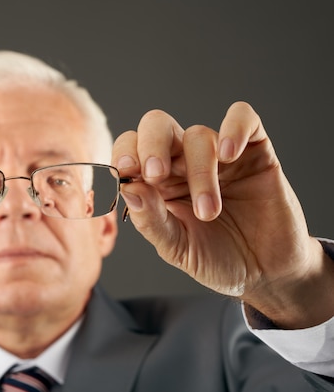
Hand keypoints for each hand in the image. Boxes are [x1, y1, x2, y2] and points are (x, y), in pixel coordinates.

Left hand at [112, 101, 333, 327]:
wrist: (266, 273)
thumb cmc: (217, 259)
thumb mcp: (177, 248)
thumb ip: (150, 220)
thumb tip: (127, 188)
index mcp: (156, 183)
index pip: (130, 149)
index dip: (124, 154)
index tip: (126, 173)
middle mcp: (182, 162)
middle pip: (157, 125)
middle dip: (151, 145)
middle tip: (156, 175)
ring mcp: (219, 155)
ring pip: (198, 135)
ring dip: (199, 172)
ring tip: (208, 211)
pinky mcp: (254, 152)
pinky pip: (244, 117)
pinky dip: (234, 128)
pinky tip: (229, 155)